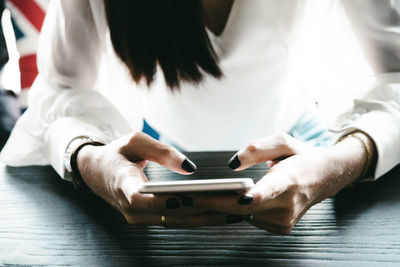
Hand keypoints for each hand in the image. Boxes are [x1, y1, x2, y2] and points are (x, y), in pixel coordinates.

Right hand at [76, 132, 229, 226]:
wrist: (99, 172)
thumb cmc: (118, 153)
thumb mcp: (134, 141)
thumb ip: (161, 152)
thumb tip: (191, 168)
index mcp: (121, 184)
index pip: (139, 199)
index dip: (163, 201)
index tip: (186, 198)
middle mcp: (130, 208)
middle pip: (169, 214)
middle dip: (202, 210)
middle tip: (232, 202)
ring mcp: (139, 218)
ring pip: (177, 221)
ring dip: (207, 218)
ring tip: (236, 209)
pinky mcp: (150, 219)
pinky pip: (177, 221)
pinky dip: (199, 217)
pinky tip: (222, 212)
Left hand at [192, 133, 371, 233]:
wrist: (326, 178)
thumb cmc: (302, 157)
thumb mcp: (283, 141)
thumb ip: (256, 148)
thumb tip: (232, 164)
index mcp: (291, 179)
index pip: (274, 189)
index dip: (258, 194)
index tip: (243, 196)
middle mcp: (289, 204)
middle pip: (244, 208)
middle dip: (211, 203)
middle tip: (182, 197)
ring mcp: (285, 220)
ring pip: (242, 216)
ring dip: (216, 209)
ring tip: (188, 200)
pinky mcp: (280, 228)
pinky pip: (248, 219)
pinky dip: (231, 212)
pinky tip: (214, 204)